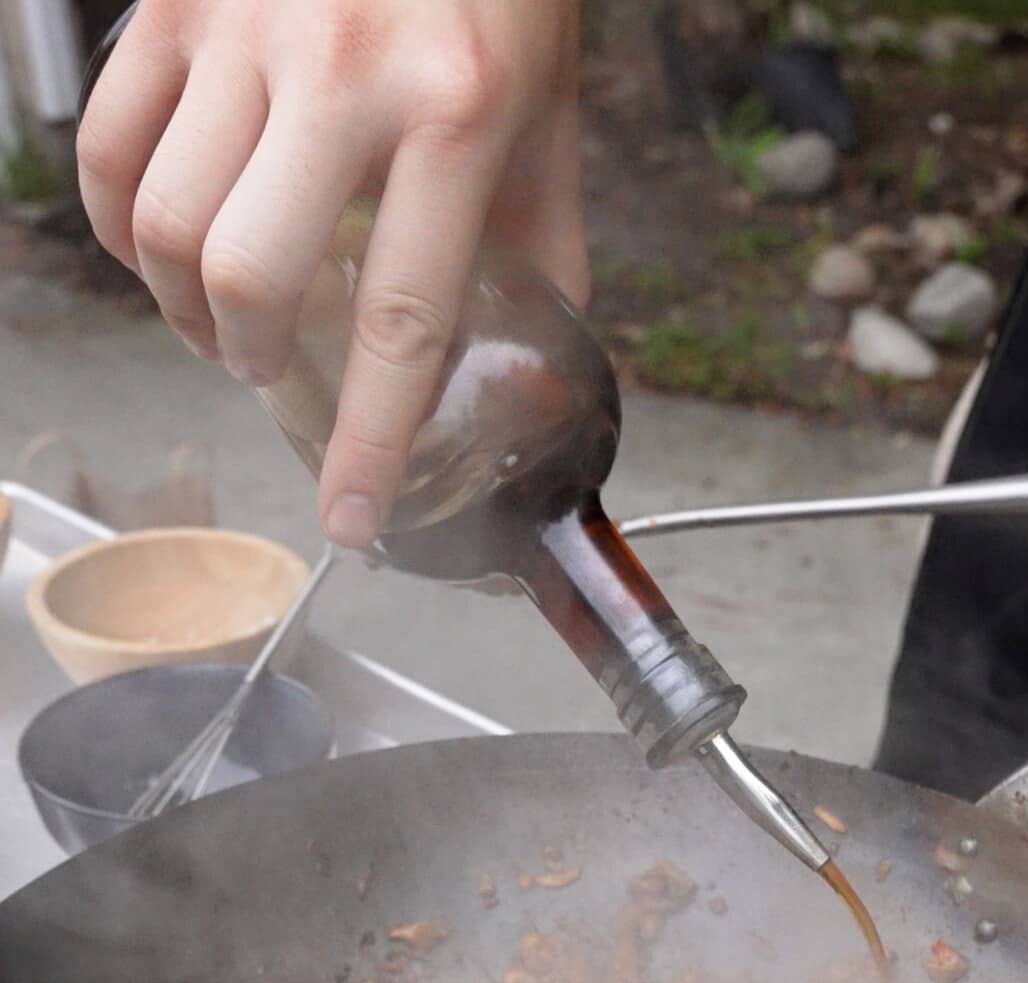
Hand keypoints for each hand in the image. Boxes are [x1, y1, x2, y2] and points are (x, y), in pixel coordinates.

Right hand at [78, 0, 586, 547]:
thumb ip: (539, 245)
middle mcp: (343, 66)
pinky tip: (167, 248)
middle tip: (275, 372)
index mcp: (457, 107)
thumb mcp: (547, 108)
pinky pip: (113, 148)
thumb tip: (533, 371)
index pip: (400, 317)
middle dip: (252, 360)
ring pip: (168, 222)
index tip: (350, 520)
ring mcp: (243, 26)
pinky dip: (125, 226)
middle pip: (247, 275)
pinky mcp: (175, 1)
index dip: (369, 439)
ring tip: (226, 319)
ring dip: (187, 307)